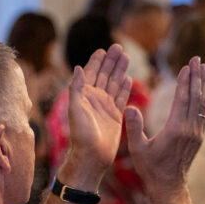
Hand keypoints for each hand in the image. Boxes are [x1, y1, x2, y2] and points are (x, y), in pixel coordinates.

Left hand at [58, 44, 131, 188]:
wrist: (92, 156)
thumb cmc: (81, 135)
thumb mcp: (76, 109)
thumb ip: (77, 89)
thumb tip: (78, 68)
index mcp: (84, 96)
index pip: (91, 73)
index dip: (96, 61)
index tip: (103, 50)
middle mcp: (95, 99)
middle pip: (104, 75)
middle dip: (111, 61)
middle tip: (119, 47)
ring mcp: (106, 107)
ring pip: (114, 83)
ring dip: (119, 70)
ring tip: (126, 56)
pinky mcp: (116, 116)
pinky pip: (121, 98)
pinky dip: (125, 87)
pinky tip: (128, 78)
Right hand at [125, 56, 204, 192]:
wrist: (168, 186)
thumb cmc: (150, 168)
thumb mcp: (137, 148)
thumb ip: (134, 127)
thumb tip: (129, 107)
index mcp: (174, 130)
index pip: (182, 100)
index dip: (184, 81)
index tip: (187, 66)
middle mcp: (189, 130)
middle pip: (195, 97)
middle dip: (196, 76)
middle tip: (198, 59)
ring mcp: (196, 133)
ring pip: (202, 104)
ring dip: (203, 84)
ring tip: (204, 68)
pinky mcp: (198, 137)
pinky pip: (204, 113)